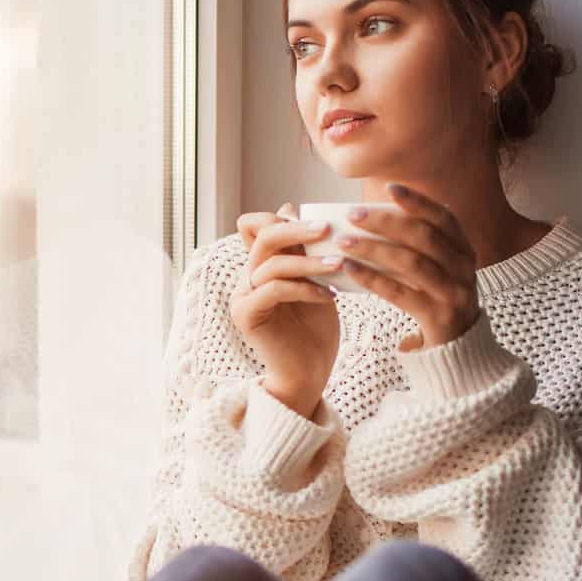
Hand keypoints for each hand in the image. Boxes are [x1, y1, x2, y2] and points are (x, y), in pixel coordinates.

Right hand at [230, 202, 341, 414]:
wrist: (308, 374)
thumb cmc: (315, 330)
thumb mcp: (314, 281)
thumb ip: (302, 250)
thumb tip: (290, 206)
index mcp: (260, 266)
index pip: (255, 225)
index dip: (281, 217)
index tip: (319, 222)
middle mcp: (246, 277)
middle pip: (262, 236)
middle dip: (296, 229)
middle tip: (327, 229)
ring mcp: (242, 296)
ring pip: (271, 263)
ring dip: (309, 262)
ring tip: (339, 265)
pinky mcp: (246, 316)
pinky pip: (274, 289)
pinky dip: (305, 288)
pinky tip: (329, 295)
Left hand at [337, 183, 480, 349]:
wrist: (459, 346)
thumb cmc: (437, 297)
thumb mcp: (439, 267)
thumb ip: (418, 244)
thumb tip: (376, 214)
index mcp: (464, 250)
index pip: (444, 218)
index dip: (418, 202)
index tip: (390, 188)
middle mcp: (463, 268)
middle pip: (423, 237)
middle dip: (386, 222)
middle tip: (354, 214)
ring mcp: (453, 293)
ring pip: (411, 263)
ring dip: (374, 249)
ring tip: (343, 241)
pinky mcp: (437, 316)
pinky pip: (399, 293)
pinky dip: (371, 278)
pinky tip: (348, 268)